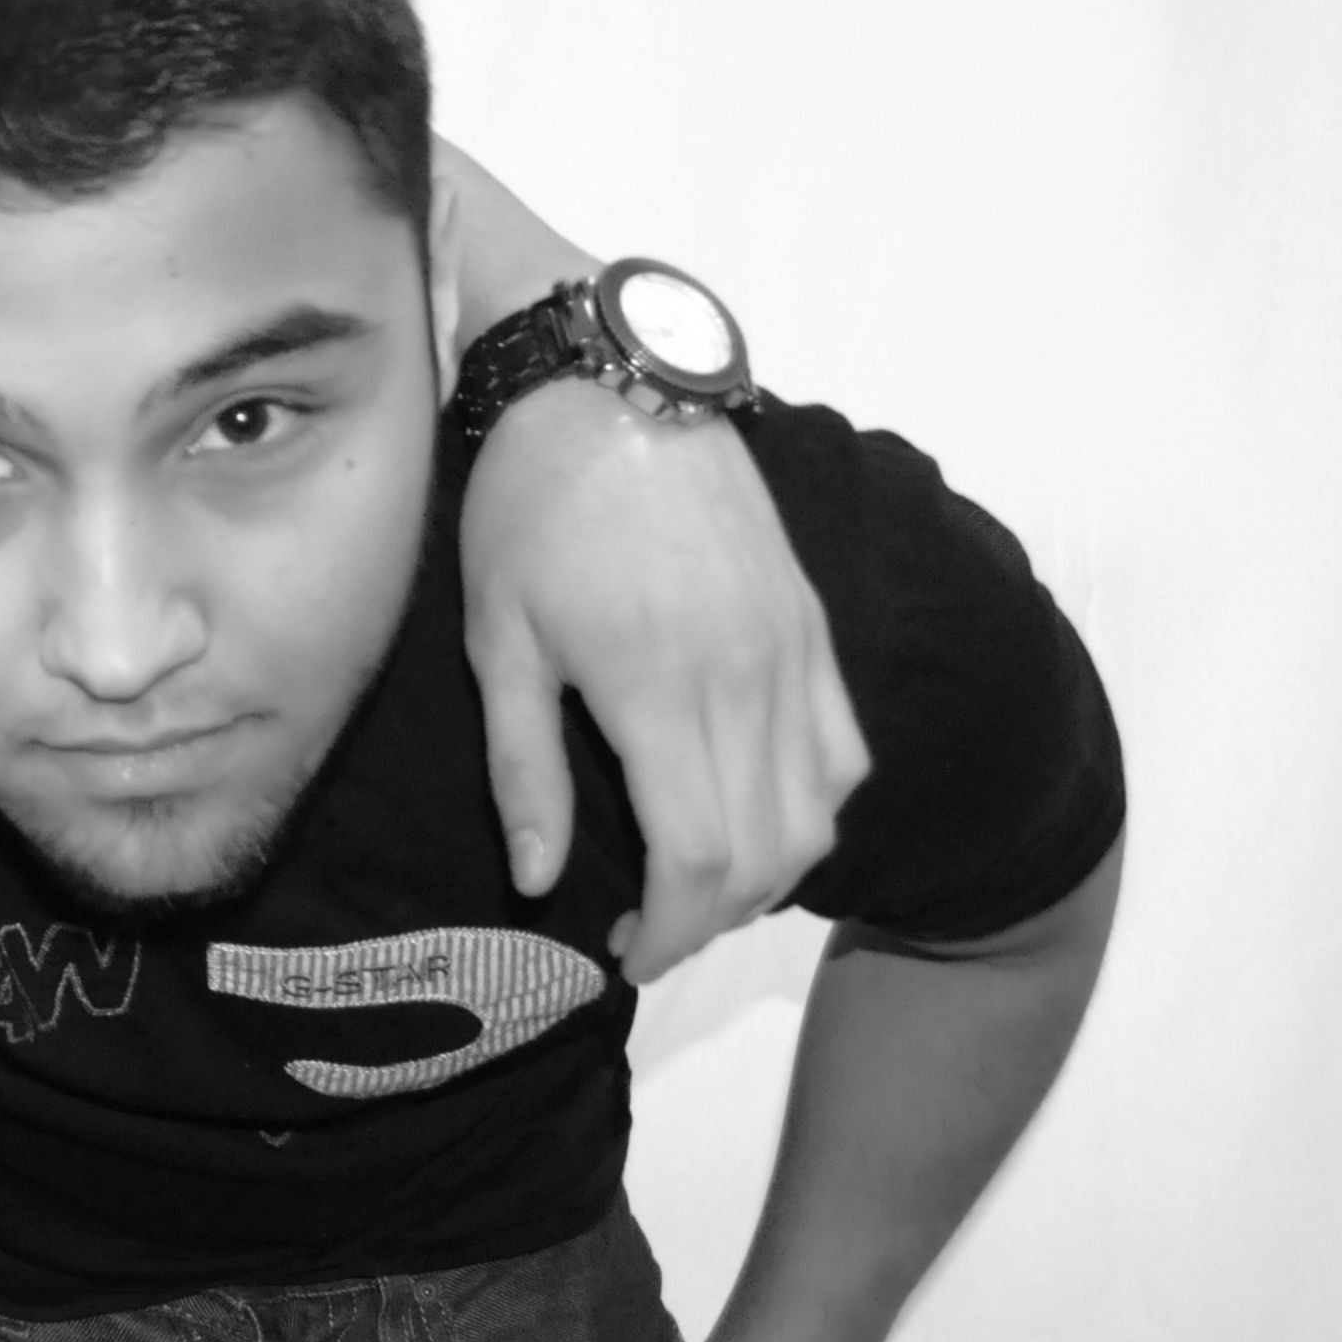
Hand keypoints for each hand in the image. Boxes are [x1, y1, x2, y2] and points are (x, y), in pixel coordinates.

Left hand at [461, 382, 867, 979]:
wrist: (611, 387)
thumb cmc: (528, 508)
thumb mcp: (497, 641)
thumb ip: (524, 770)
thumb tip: (536, 879)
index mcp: (657, 688)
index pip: (699, 861)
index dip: (671, 934)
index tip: (625, 954)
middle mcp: (746, 678)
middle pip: (768, 855)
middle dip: (712, 921)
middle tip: (650, 931)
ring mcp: (793, 650)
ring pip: (819, 812)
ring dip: (766, 875)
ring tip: (693, 882)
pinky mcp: (813, 626)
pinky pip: (843, 750)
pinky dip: (813, 807)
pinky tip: (753, 813)